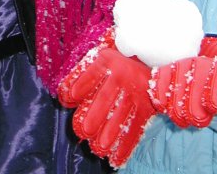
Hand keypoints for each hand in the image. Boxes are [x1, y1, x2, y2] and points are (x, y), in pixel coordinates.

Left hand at [58, 39, 154, 167]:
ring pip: (122, 114)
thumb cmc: (116, 65)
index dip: (82, 84)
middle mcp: (122, 76)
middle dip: (96, 114)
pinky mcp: (146, 107)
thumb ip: (82, 75)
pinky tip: (116, 157)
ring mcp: (135, 92)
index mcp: (107, 62)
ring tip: (99, 147)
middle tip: (85, 130)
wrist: (152, 62)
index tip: (71, 95)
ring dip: (111, 132)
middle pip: (106, 96)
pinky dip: (127, 144)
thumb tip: (65, 94)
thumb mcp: (101, 60)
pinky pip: (136, 126)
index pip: (92, 73)